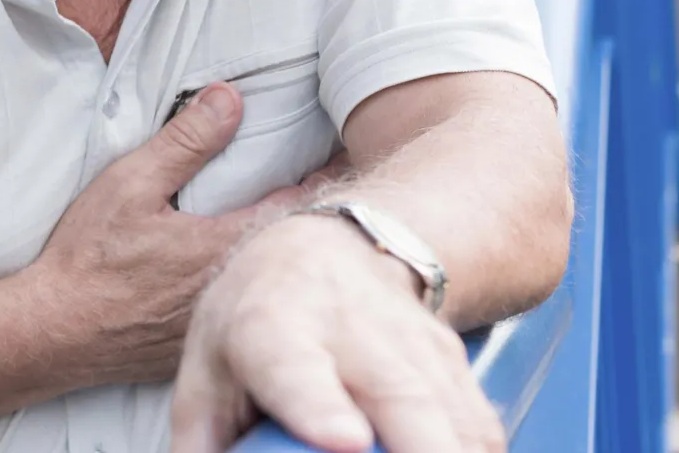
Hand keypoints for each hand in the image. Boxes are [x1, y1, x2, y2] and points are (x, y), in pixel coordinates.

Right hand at [14, 83, 308, 387]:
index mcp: (223, 246)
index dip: (319, 183)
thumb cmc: (88, 257)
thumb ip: (184, 142)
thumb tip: (229, 100)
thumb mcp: (130, 184)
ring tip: (289, 238)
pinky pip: (240, 315)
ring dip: (278, 264)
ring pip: (267, 287)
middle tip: (322, 192)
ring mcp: (219, 324)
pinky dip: (248, 296)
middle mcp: (232, 290)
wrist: (53, 331)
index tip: (336, 162)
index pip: (297, 209)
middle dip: (304, 223)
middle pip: (287, 251)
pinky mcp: (202, 347)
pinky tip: (238, 284)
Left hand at [170, 214, 501, 452]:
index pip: (295, 369)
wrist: (330, 248)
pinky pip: (478, 425)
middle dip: (424, 452)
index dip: (318, 408)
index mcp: (272, 327)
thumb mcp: (207, 365)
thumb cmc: (257, 317)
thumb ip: (203, 436)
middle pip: (402, 399)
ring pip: (453, 416)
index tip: (342, 438)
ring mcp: (411, 342)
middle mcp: (350, 329)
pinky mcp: (453, 361)